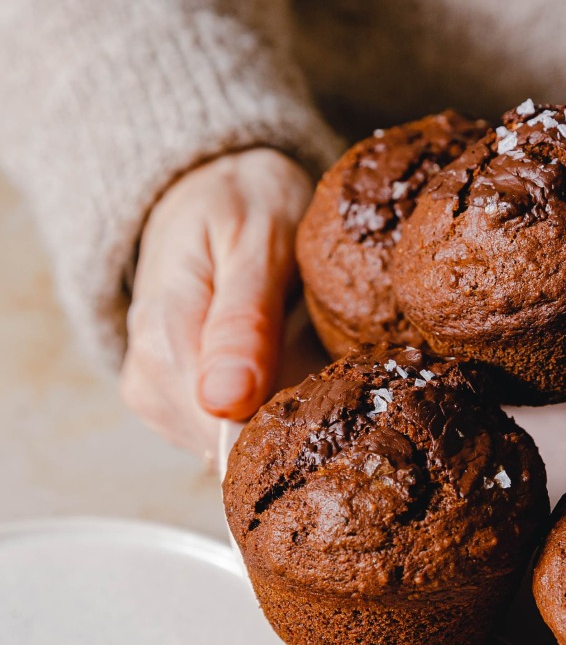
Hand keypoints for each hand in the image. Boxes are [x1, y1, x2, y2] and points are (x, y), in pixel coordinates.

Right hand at [121, 148, 313, 456]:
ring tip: (307, 353)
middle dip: (291, 419)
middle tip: (333, 363)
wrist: (205, 195)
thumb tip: (226, 400)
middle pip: (231, 447)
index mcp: (162, 336)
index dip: (286, 424)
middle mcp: (149, 380)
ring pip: (235, 449)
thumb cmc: (239, 207)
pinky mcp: (176, 410)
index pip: (221, 428)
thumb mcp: (257, 241)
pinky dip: (270, 411)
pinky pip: (233, 437)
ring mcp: (159, 400)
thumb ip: (244, 320)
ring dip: (283, 415)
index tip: (337, 396)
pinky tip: (288, 369)